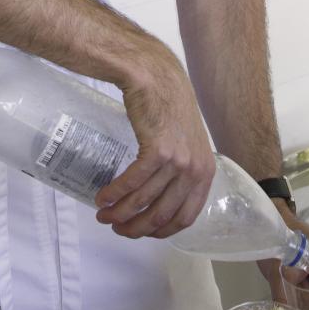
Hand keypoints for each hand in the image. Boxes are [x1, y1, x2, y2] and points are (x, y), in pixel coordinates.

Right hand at [94, 50, 216, 238]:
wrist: (158, 76)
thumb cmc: (169, 107)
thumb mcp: (187, 143)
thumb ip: (180, 171)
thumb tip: (159, 198)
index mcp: (205, 173)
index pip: (185, 217)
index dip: (160, 231)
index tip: (140, 232)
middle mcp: (195, 170)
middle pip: (162, 215)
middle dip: (135, 228)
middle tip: (116, 228)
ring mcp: (178, 161)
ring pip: (144, 201)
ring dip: (119, 213)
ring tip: (103, 214)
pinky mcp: (158, 150)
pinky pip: (133, 182)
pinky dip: (115, 193)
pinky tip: (103, 197)